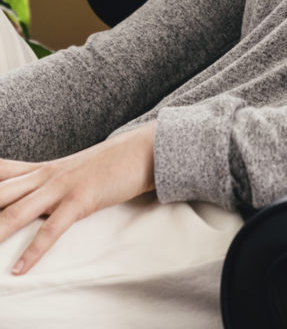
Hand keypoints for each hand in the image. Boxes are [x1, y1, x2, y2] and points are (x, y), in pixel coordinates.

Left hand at [0, 121, 156, 274]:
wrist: (140, 151)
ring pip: (18, 211)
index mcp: (41, 170)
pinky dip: (34, 250)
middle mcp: (45, 175)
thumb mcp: (70, 170)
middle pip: (1, 194)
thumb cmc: (106, 165)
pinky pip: (53, 228)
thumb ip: (45, 182)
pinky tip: (19, 269)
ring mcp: (62, 186)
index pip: (0, 173)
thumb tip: (28, 194)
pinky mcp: (81, 200)